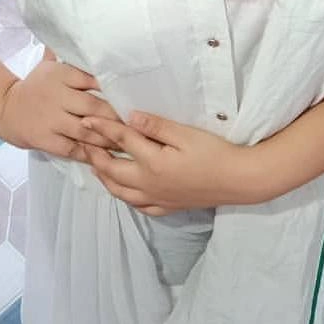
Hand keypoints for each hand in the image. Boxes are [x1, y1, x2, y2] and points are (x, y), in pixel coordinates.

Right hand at [0, 47, 124, 160]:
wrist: (4, 108)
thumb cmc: (34, 87)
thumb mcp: (47, 66)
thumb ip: (67, 55)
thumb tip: (82, 34)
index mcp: (61, 75)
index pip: (92, 78)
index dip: (113, 87)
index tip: (133, 94)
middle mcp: (57, 96)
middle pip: (93, 105)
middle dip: (115, 115)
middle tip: (136, 122)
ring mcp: (51, 119)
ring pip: (86, 130)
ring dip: (107, 137)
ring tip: (127, 143)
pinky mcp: (46, 140)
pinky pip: (73, 148)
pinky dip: (90, 153)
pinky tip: (105, 157)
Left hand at [80, 111, 251, 215]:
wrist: (238, 180)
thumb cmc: (214, 153)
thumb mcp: (186, 134)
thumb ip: (156, 127)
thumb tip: (130, 117)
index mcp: (152, 162)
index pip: (121, 141)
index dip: (102, 128)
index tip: (86, 119)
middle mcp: (149, 184)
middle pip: (113, 171)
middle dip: (95, 157)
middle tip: (84, 144)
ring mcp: (158, 198)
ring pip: (121, 192)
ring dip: (105, 179)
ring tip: (96, 167)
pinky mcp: (168, 206)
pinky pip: (139, 206)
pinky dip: (126, 197)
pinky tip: (125, 192)